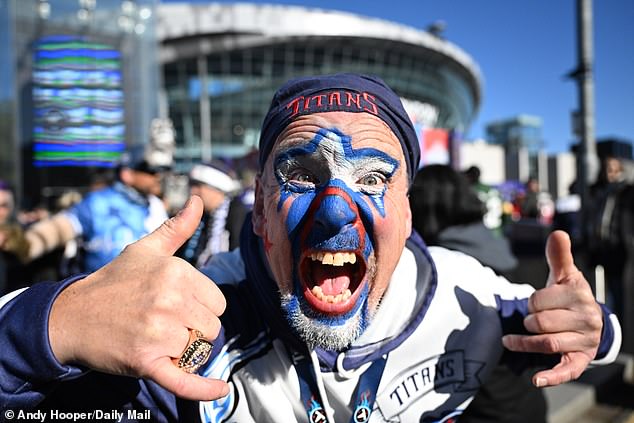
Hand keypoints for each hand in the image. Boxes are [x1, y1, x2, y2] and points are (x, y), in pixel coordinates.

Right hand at [49, 196, 228, 400]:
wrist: (73, 315)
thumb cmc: (114, 281)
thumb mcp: (146, 249)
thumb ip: (177, 227)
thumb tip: (198, 199)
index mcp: (177, 272)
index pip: (218, 303)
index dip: (202, 307)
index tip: (179, 306)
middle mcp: (170, 300)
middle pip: (212, 328)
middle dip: (194, 329)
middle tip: (164, 322)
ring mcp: (158, 333)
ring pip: (200, 350)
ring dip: (186, 350)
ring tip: (158, 338)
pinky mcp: (146, 361)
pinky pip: (185, 379)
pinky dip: (203, 388)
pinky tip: (220, 390)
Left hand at [502, 230, 602, 386]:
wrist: (590, 321)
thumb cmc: (569, 296)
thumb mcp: (565, 276)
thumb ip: (558, 256)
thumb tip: (557, 233)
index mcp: (580, 295)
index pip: (538, 300)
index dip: (531, 302)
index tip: (536, 302)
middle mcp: (586, 319)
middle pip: (539, 323)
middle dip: (529, 321)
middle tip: (531, 320)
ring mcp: (584, 341)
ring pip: (545, 343)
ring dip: (524, 343)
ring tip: (512, 341)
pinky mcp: (580, 361)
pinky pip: (565, 370)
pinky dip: (550, 376)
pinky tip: (535, 379)